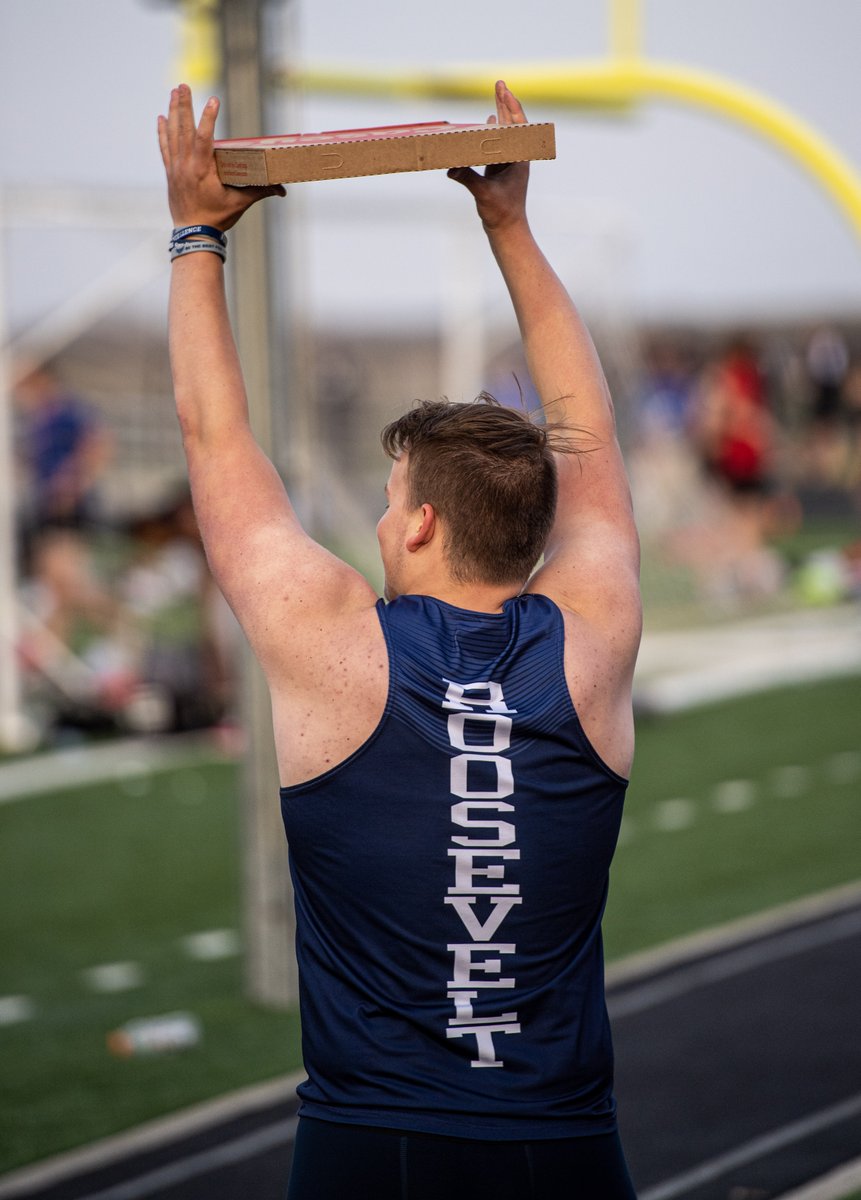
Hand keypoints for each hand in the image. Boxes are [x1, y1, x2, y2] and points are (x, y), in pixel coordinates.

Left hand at [157, 84, 284, 231]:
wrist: (193, 235)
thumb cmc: (217, 219)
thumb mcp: (240, 203)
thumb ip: (260, 192)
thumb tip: (282, 190)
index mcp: (202, 170)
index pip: (203, 138)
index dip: (208, 118)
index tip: (214, 100)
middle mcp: (185, 165)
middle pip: (184, 129)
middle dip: (184, 105)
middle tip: (184, 85)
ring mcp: (175, 168)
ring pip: (173, 134)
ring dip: (174, 112)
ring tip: (174, 91)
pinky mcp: (170, 173)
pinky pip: (164, 147)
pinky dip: (162, 132)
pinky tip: (161, 117)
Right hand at [447, 80, 528, 231]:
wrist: (507, 230)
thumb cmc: (500, 213)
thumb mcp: (483, 194)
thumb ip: (468, 179)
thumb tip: (450, 168)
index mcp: (517, 159)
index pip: (516, 126)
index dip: (510, 106)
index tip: (504, 90)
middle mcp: (516, 157)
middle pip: (512, 124)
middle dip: (506, 102)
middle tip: (500, 82)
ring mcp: (509, 162)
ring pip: (505, 132)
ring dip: (501, 112)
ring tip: (498, 94)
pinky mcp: (501, 169)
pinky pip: (496, 143)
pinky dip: (493, 130)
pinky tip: (490, 120)